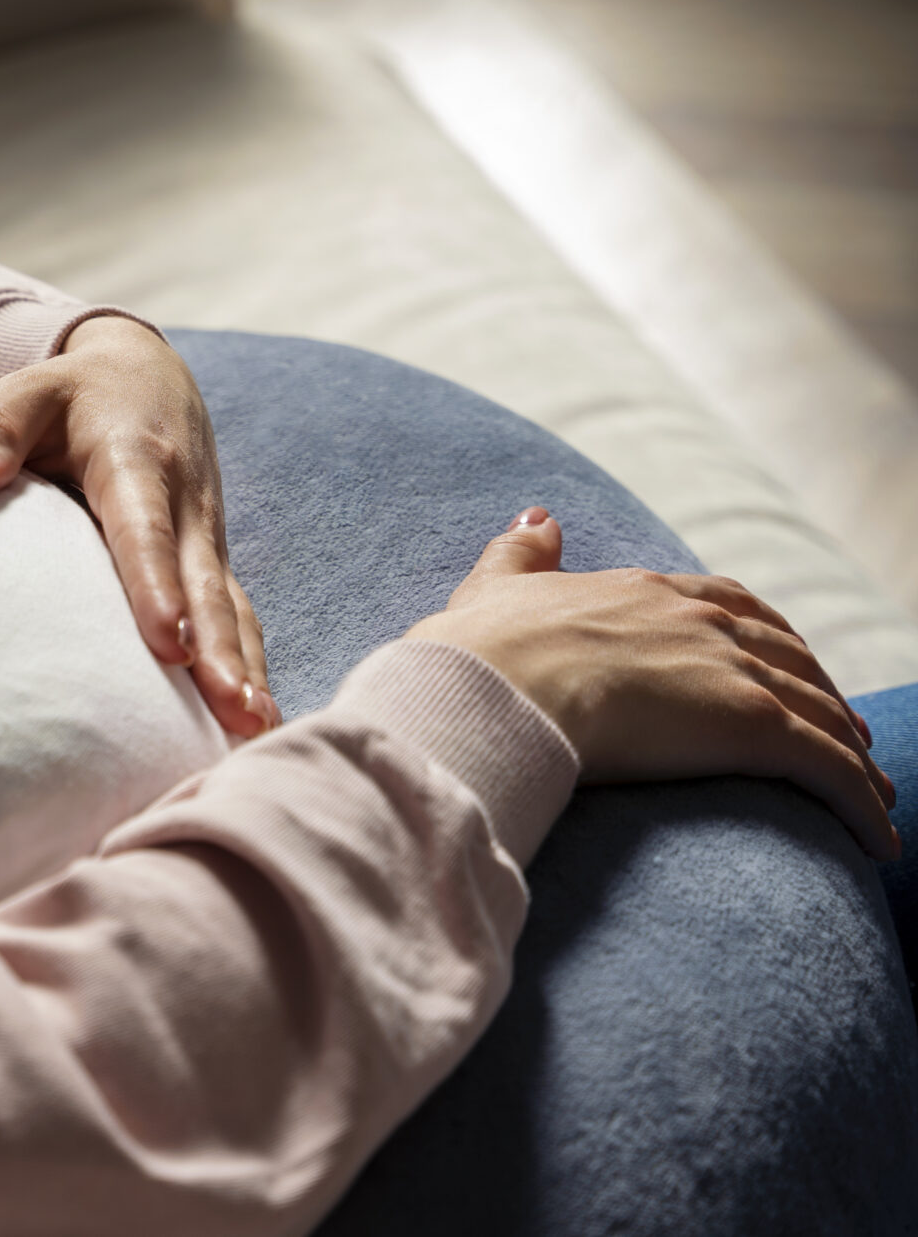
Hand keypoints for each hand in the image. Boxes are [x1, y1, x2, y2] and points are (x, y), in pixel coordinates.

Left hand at [0, 315, 276, 738]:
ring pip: (229, 607)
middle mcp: (184, 505)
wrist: (145, 378)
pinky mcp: (209, 562)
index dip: (156, 585)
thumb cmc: (70, 394)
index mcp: (135, 462)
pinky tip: (254, 720)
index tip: (168, 642)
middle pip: (202, 584)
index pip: (145, 530)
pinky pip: (234, 615)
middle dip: (218, 649)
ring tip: (254, 728)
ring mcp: (203, 537)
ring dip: (243, 666)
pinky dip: (248, 662)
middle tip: (232, 707)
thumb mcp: (27, 392)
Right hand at [412, 508, 897, 859]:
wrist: (490, 686)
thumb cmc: (478, 652)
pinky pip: (829, 768)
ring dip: (853, 752)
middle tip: (847, 730)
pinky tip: (877, 840)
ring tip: (873, 792)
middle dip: (823, 692)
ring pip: (820, 711)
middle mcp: (699, 621)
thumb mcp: (496, 589)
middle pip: (789, 654)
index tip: (781, 664)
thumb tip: (539, 516)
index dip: (762, 637)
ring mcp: (730, 669)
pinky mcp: (752, 725)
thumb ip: (522, 554)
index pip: (727, 605)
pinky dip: (863, 802)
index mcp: (643, 592)